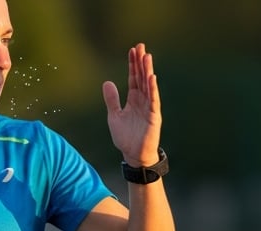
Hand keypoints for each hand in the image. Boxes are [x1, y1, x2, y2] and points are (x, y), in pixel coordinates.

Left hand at [102, 43, 162, 168]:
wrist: (133, 155)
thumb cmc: (125, 137)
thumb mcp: (114, 116)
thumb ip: (112, 100)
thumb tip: (107, 82)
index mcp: (133, 99)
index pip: (133, 77)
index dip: (132, 64)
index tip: (132, 50)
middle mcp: (143, 100)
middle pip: (141, 77)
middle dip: (141, 62)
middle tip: (140, 46)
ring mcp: (149, 107)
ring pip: (148, 85)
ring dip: (147, 71)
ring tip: (147, 56)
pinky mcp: (154, 116)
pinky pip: (153, 100)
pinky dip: (152, 89)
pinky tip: (151, 77)